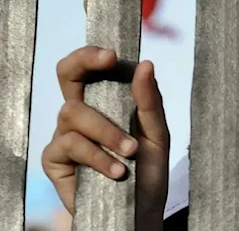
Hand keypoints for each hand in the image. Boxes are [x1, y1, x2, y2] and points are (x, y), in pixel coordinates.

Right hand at [41, 46, 169, 229]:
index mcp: (107, 101)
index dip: (93, 54)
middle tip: (108, 60)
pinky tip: (117, 172)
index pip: (92, 68)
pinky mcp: (55, 159)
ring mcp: (66, 134)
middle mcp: (83, 112)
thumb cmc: (148, 170)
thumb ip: (150, 101)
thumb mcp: (157, 134)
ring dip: (108, 131)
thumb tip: (145, 64)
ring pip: (75, 112)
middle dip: (83, 61)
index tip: (112, 56)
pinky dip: (98, 157)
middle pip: (67, 73)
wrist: (140, 210)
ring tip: (131, 153)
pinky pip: (71, 144)